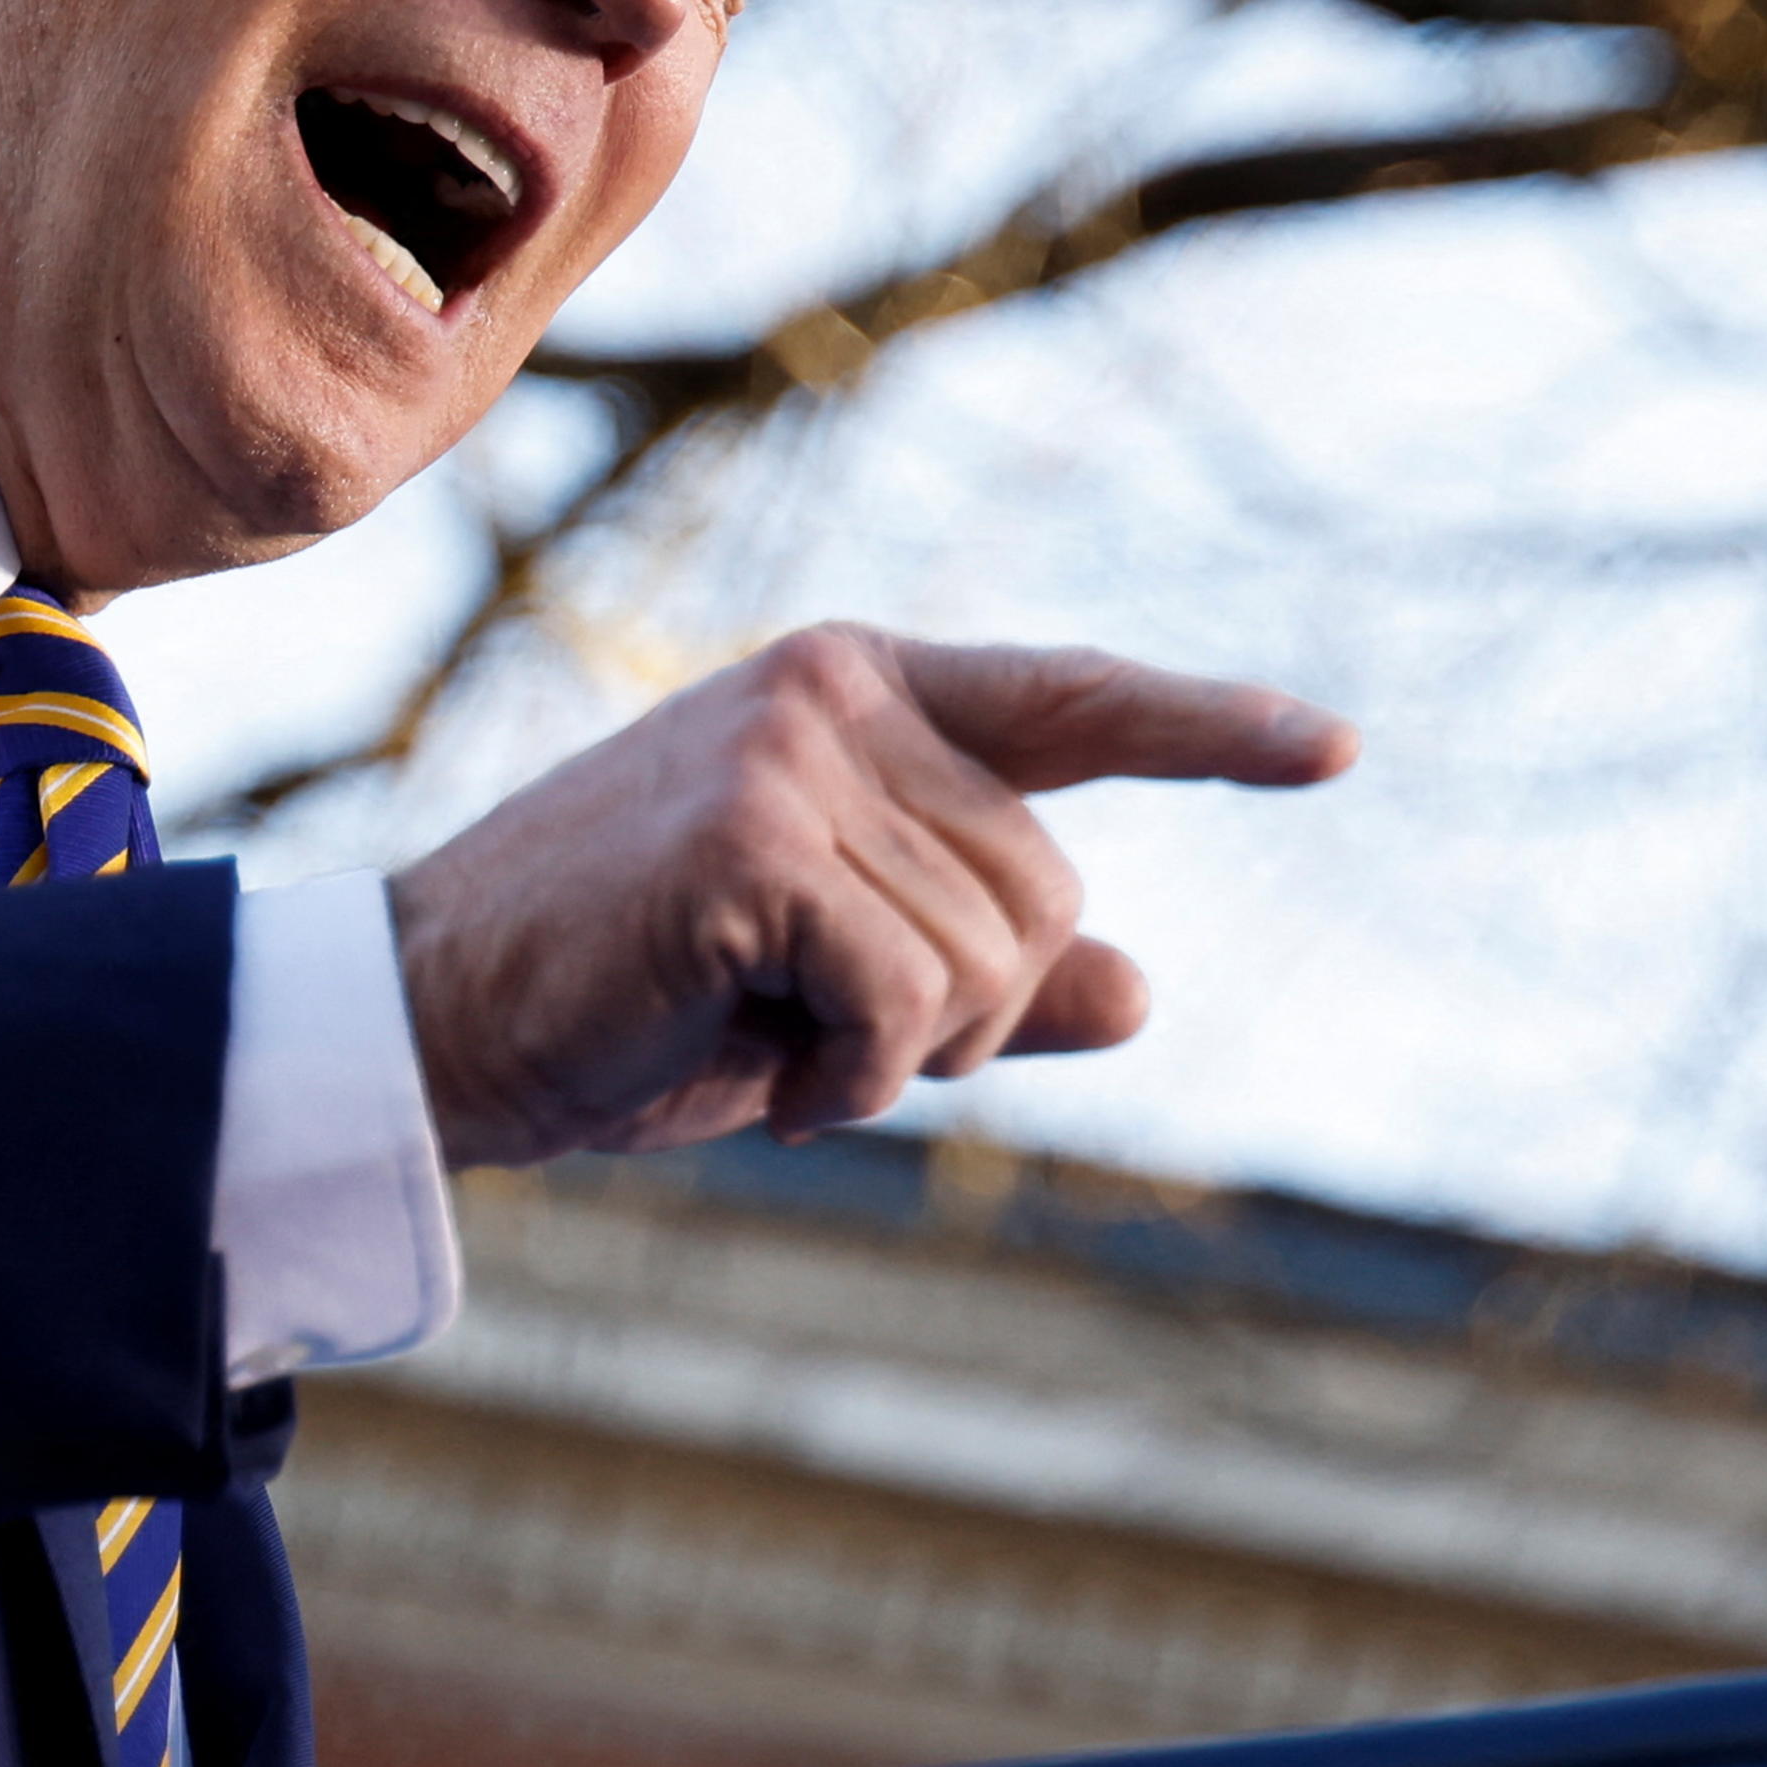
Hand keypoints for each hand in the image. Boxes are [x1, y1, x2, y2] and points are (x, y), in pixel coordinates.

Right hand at [386, 625, 1355, 1168]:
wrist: (436, 1023)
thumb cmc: (621, 998)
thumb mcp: (825, 984)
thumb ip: (980, 978)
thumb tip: (1145, 992)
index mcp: (853, 692)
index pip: (1068, 702)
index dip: (1207, 728)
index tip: (1331, 752)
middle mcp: (833, 690)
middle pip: (1049, 892)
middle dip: (957, 1008)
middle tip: (797, 1025)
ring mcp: (792, 752)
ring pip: (993, 962)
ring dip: (895, 1055)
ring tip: (756, 1035)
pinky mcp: (755, 839)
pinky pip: (914, 1001)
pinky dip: (854, 1077)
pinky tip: (757, 1069)